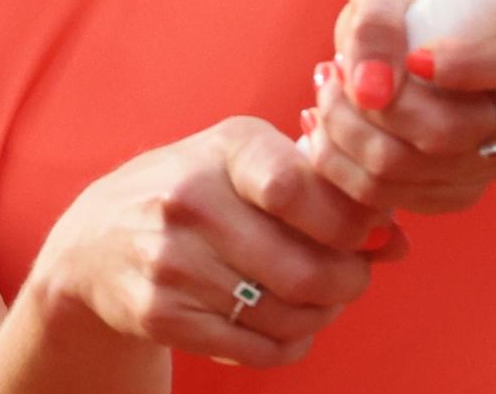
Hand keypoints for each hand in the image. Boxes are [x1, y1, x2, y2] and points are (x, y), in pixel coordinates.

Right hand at [30, 116, 406, 370]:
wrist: (96, 239)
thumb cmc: (200, 187)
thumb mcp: (248, 158)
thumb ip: (324, 187)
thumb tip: (399, 238)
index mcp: (228, 147)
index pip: (297, 187)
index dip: (351, 220)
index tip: (372, 230)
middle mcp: (192, 200)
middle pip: (303, 268)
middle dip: (351, 280)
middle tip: (358, 275)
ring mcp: (172, 261)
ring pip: (284, 314)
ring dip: (323, 316)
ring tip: (326, 300)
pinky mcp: (160, 314)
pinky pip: (253, 348)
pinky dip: (290, 344)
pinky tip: (294, 327)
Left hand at [302, 0, 495, 214]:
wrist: (442, 45)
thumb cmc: (419, 8)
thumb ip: (378, 23)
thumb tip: (369, 88)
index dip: (465, 63)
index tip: (412, 55)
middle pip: (447, 131)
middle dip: (371, 108)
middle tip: (330, 70)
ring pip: (408, 171)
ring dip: (345, 135)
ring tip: (324, 95)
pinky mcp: (461, 192)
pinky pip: (391, 197)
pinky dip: (343, 166)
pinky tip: (327, 131)